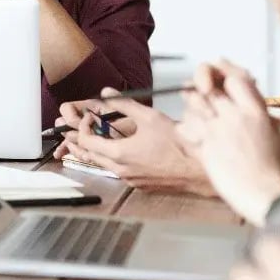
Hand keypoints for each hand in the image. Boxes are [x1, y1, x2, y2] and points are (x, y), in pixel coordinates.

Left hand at [59, 89, 213, 193]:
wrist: (200, 170)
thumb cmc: (179, 145)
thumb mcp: (150, 117)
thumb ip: (124, 104)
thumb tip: (105, 93)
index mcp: (119, 153)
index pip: (86, 140)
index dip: (84, 127)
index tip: (90, 118)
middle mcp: (121, 170)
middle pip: (90, 155)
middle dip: (82, 140)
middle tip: (79, 130)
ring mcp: (130, 180)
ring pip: (104, 165)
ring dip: (95, 151)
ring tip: (92, 140)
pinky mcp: (140, 185)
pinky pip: (119, 173)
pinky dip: (112, 161)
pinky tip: (118, 153)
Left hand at [178, 60, 279, 224]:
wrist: (260, 193)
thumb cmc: (272, 171)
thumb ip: (267, 119)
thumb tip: (263, 113)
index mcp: (257, 112)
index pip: (235, 79)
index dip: (225, 73)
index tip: (219, 73)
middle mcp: (235, 116)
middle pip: (210, 87)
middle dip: (200, 84)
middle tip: (196, 86)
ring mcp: (217, 129)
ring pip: (194, 101)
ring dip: (191, 100)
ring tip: (190, 100)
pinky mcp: (203, 143)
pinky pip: (186, 124)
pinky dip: (185, 123)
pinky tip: (188, 128)